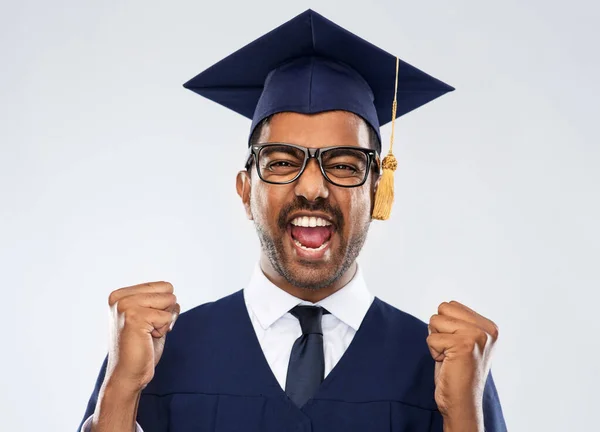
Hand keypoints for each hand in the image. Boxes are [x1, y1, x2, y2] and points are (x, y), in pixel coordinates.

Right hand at [105, 281, 179, 391]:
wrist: (129, 373)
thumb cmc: (142, 347)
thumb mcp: (151, 317)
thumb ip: (159, 301)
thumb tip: (173, 295)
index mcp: (121, 294)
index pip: (164, 286)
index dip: (165, 306)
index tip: (148, 323)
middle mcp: (120, 297)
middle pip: (168, 290)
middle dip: (166, 312)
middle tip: (149, 329)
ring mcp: (126, 306)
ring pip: (169, 301)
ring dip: (165, 321)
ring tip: (147, 334)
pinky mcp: (134, 317)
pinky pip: (167, 316)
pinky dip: (163, 330)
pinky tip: (147, 339)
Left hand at [427, 301, 498, 430]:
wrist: (462, 403)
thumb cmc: (457, 372)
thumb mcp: (463, 341)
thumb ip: (459, 322)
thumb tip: (443, 304)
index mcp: (489, 327)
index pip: (450, 305)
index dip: (445, 325)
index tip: (456, 346)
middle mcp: (487, 330)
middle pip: (442, 309)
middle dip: (438, 330)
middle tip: (450, 351)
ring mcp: (477, 336)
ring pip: (435, 321)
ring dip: (436, 341)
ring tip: (449, 357)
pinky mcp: (464, 345)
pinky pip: (432, 338)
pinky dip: (434, 352)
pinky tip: (447, 363)